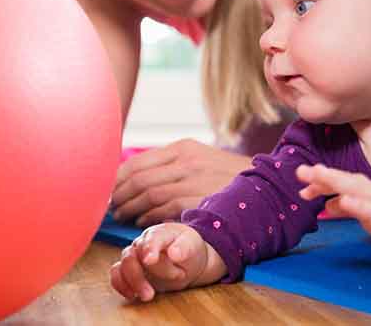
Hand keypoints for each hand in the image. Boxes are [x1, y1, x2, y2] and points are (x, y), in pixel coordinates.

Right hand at [110, 223, 220, 301]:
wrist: (187, 260)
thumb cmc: (189, 249)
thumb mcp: (193, 245)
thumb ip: (184, 247)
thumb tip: (174, 253)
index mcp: (159, 233)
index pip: (152, 238)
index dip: (149, 248)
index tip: (150, 261)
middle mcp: (143, 243)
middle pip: (131, 256)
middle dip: (139, 276)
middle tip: (152, 293)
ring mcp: (135, 256)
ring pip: (122, 266)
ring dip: (132, 283)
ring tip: (148, 296)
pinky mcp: (130, 269)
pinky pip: (117, 275)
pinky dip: (121, 285)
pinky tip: (132, 295)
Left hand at [112, 139, 252, 226]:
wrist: (265, 186)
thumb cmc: (227, 177)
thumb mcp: (201, 159)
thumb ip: (171, 165)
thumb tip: (134, 177)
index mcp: (183, 148)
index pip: (137, 162)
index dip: (116, 179)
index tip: (105, 190)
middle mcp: (186, 160)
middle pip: (138, 178)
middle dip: (118, 195)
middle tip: (109, 207)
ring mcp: (193, 179)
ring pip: (148, 193)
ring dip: (130, 207)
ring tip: (121, 215)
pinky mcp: (199, 199)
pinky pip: (164, 209)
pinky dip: (148, 217)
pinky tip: (142, 222)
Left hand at [297, 164, 370, 270]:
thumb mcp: (367, 211)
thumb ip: (347, 207)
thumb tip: (326, 204)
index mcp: (365, 189)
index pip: (339, 182)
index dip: (320, 181)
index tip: (300, 181)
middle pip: (344, 179)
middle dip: (322, 175)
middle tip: (301, 171)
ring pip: (356, 189)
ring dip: (336, 182)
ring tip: (318, 176)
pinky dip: (358, 204)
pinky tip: (345, 201)